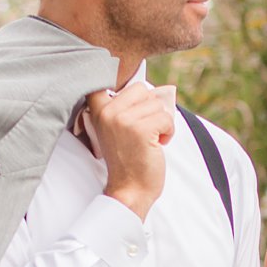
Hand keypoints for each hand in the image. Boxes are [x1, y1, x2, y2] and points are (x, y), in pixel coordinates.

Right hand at [85, 82, 174, 219]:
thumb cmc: (127, 159)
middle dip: (150, 109)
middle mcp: (107, 112)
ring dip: (160, 122)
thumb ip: (123, 106)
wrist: (130, 189)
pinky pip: (167, 117)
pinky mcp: (141, 129)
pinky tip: (157, 144)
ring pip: (157, 104)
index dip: (124, 85)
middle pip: (141, 89)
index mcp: (97, 109)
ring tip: (149, 139)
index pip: (107, 77)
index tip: (124, 91)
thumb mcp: (116, 127)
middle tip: (143, 130)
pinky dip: (168, 132)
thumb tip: (151, 88)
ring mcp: (123, 120)